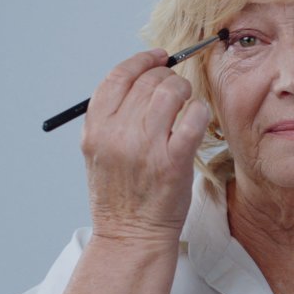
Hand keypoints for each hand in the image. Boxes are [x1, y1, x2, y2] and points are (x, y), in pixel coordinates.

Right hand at [81, 49, 209, 245]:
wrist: (130, 236)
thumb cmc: (119, 195)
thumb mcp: (99, 153)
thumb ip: (112, 118)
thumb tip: (140, 80)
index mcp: (95, 129)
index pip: (118, 76)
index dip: (142, 60)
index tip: (158, 57)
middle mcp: (116, 134)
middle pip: (147, 81)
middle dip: (166, 76)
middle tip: (176, 87)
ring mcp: (145, 147)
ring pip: (171, 92)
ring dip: (184, 90)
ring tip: (186, 102)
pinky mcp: (172, 162)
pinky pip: (192, 117)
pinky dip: (198, 110)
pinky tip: (197, 116)